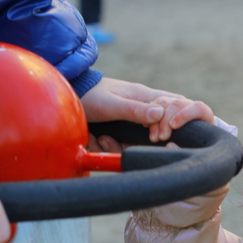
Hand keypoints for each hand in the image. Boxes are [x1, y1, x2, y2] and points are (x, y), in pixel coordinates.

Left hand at [81, 78, 214, 150]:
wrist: (67, 95)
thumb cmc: (89, 94)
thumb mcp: (111, 104)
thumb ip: (135, 110)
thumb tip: (161, 114)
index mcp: (147, 97)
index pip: (175, 106)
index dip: (175, 121)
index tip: (160, 135)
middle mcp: (144, 110)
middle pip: (163, 128)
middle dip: (151, 140)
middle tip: (139, 141)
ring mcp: (133, 123)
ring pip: (141, 143)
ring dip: (122, 146)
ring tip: (104, 139)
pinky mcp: (122, 134)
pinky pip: (125, 147)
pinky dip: (113, 147)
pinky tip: (99, 140)